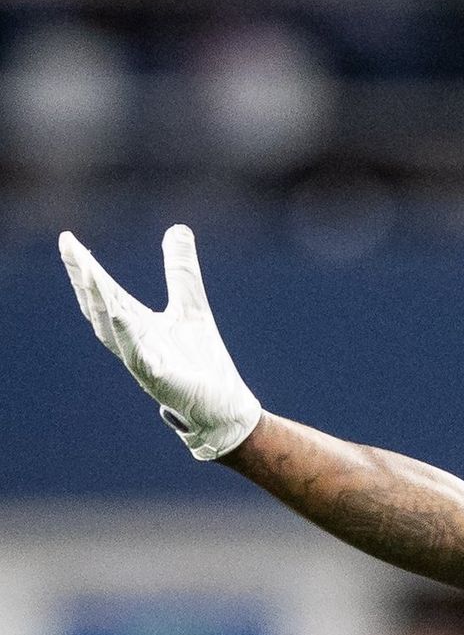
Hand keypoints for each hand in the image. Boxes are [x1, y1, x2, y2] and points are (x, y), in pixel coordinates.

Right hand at [60, 225, 262, 460]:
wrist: (223, 406)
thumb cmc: (201, 361)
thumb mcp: (191, 305)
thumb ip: (180, 271)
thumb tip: (177, 228)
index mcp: (137, 325)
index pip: (106, 292)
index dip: (86, 268)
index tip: (69, 240)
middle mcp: (134, 342)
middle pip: (101, 307)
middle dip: (86, 279)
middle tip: (71, 249)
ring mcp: (144, 362)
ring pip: (114, 330)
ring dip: (102, 302)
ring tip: (90, 273)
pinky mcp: (162, 380)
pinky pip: (140, 357)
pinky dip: (130, 337)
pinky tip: (123, 317)